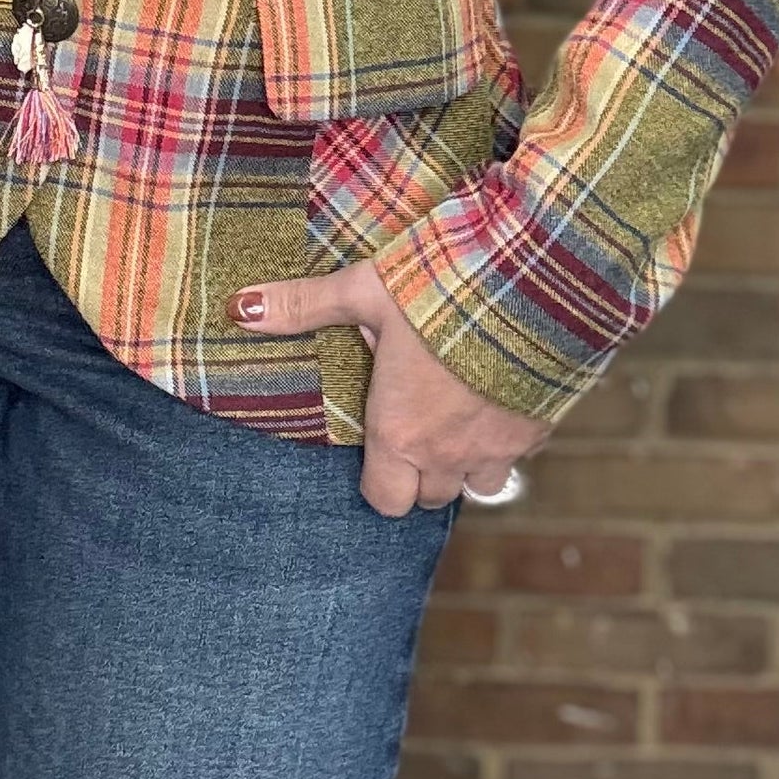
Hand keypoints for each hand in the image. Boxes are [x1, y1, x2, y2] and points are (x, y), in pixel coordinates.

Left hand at [226, 261, 547, 518]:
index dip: (376, 482)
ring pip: (479, 484)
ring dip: (465, 460)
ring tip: (455, 412)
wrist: (537, 278)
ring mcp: (500, 447)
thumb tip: (237, 307)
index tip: (374, 442)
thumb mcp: (365, 289)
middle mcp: (449, 452)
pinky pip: (520, 454)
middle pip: (429, 498)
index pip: (383, 501)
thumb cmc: (441, 284)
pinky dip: (506, 436)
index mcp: (400, 431)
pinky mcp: (541, 429)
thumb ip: (304, 306)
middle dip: (418, 472)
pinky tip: (498, 393)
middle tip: (411, 420)